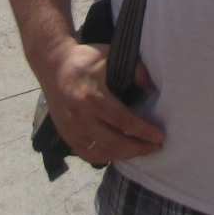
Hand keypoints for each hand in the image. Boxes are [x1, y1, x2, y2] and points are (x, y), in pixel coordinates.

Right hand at [42, 41, 164, 164]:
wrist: (53, 64)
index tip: (159, 136)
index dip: (143, 131)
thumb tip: (154, 86)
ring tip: (141, 150)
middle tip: (156, 147)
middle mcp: (79, 117)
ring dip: (124, 155)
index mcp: (91, 97)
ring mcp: (70, 129)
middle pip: (113, 141)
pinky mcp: (65, 136)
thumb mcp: (111, 56)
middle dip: (138, 148)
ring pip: (101, 152)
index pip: (122, 120)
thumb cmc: (85, 59)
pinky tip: (120, 153)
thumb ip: (135, 70)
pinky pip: (87, 154)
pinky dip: (106, 157)